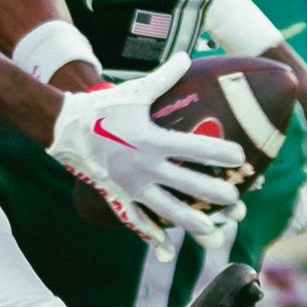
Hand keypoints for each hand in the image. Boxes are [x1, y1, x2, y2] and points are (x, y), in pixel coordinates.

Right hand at [48, 57, 246, 259]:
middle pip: (187, 184)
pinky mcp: (119, 195)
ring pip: (167, 210)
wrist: (65, 129)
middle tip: (236, 201)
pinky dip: (151, 237)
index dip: (219, 152)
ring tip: (214, 233)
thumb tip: (185, 55)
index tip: (240, 157)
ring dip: (191, 223)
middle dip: (214, 194)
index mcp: (152, 140)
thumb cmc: (103, 108)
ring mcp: (132, 185)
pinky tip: (166, 251)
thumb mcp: (134, 92)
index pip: (194, 148)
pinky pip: (137, 221)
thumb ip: (164, 78)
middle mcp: (145, 166)